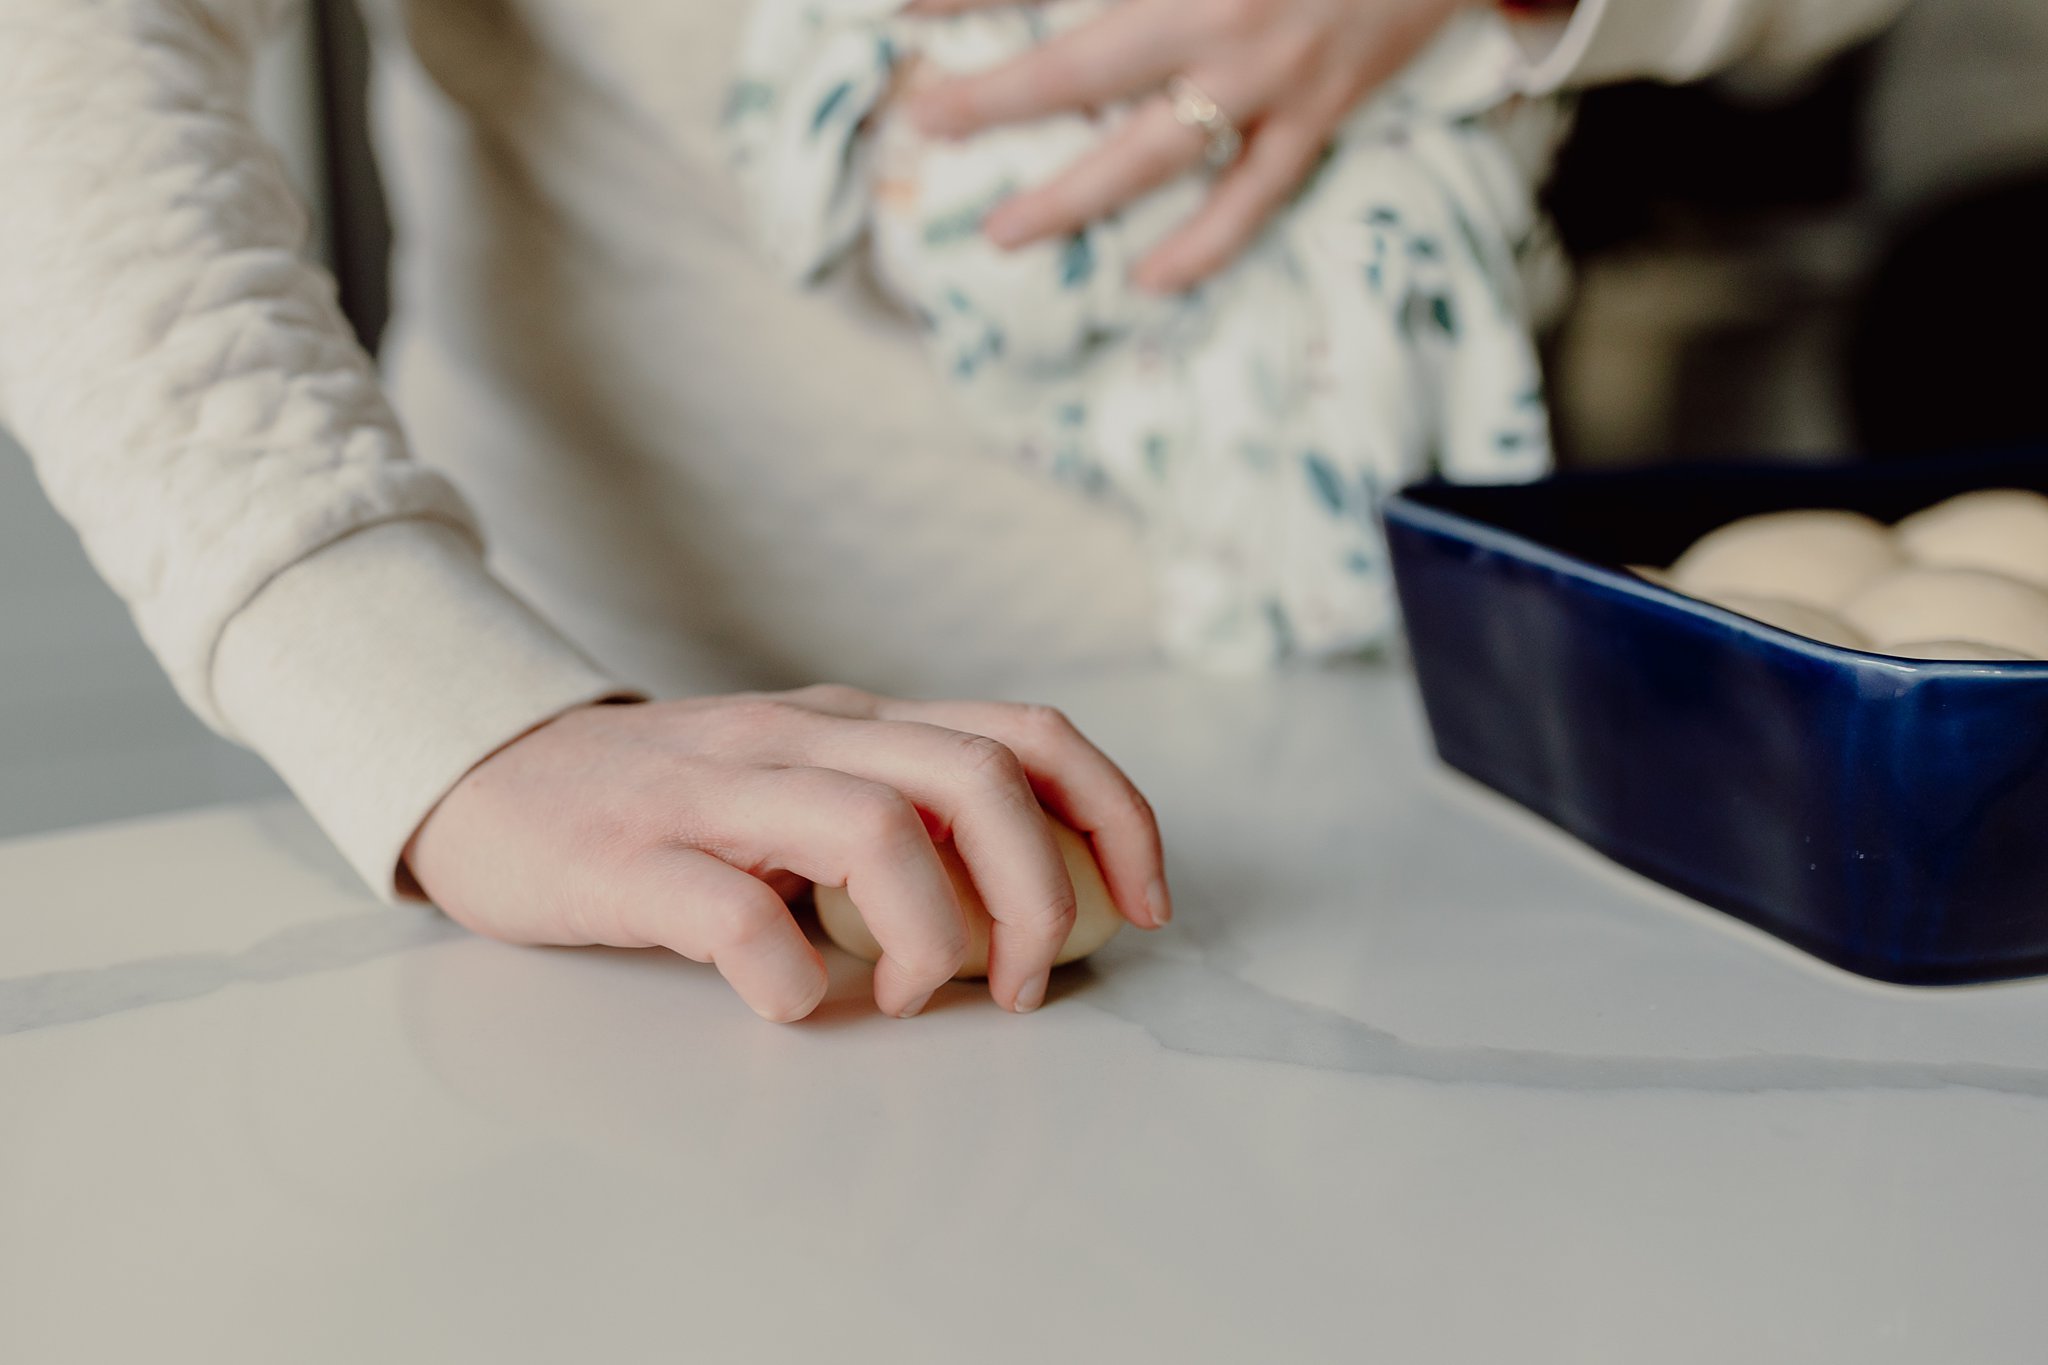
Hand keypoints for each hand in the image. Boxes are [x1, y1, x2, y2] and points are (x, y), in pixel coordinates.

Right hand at [404, 686, 1170, 1022]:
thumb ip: (901, 805)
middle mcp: (801, 736)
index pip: (1026, 733)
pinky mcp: (630, 857)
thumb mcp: (801, 774)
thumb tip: (1029, 889)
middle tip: (1028, 984)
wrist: (488, 775)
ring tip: (915, 997)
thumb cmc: (664, 799)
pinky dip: (789, 975)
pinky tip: (793, 1004)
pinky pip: (737, 912)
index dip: (1114, 812)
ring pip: (874, 828)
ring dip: (931, 933)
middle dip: (1040, 892)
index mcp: (856, 722)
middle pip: (975, 778)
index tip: (1148, 903)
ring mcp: (714, 790)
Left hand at [905, 0, 1473, 291]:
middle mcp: (1218, 10)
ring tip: (1005, 233)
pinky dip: (1205, 244)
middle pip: (1080, 69)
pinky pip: (1255, 195)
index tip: (901, 13)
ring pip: (1151, 151)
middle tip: (926, 124)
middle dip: (993, 101)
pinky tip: (1149, 280)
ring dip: (1073, 196)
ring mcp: (1269, 71)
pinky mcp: (1321, 109)